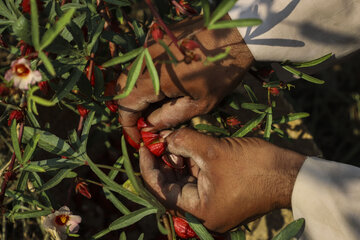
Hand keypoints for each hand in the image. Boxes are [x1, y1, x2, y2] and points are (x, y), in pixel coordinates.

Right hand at [116, 15, 252, 142]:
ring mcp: (149, 47)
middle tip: (146, 124)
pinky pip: (141, 65)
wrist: (235, 35)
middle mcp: (145, 61)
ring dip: (137, 96)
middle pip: (123, 90)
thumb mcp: (200, 103)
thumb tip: (150, 127)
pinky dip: (144, 81)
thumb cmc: (222, 72)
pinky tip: (161, 89)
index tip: (138, 137)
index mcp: (154, 78)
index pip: (126, 106)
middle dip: (130, 111)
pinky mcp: (156, 40)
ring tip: (155, 109)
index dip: (128, 125)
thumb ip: (170, 116)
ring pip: (130, 76)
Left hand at [139, 128, 304, 232]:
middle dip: (164, 160)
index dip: (149, 166)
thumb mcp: (213, 151)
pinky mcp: (223, 192)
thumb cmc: (254, 166)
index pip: (162, 190)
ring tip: (172, 137)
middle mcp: (204, 212)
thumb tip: (163, 137)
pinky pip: (200, 176)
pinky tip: (187, 143)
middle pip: (173, 185)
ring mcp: (214, 202)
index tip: (143, 145)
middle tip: (156, 138)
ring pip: (185, 179)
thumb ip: (184, 142)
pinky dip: (192, 160)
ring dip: (178, 158)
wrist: (292, 173)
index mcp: (200, 212)